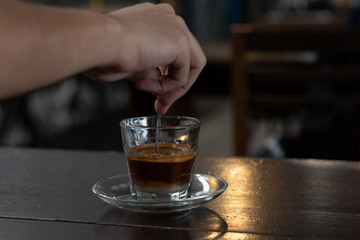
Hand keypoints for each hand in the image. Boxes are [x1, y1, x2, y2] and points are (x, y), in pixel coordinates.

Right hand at [86, 3, 205, 113]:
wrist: (98, 42)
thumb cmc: (102, 52)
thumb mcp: (129, 63)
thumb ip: (147, 69)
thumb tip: (157, 80)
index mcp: (153, 19)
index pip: (170, 51)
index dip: (165, 76)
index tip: (155, 96)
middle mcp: (168, 18)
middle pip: (186, 58)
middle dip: (174, 86)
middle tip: (160, 105)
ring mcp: (176, 27)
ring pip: (190, 66)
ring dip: (172, 89)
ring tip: (154, 100)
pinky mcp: (181, 41)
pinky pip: (183, 74)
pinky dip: (167, 88)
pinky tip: (146, 85)